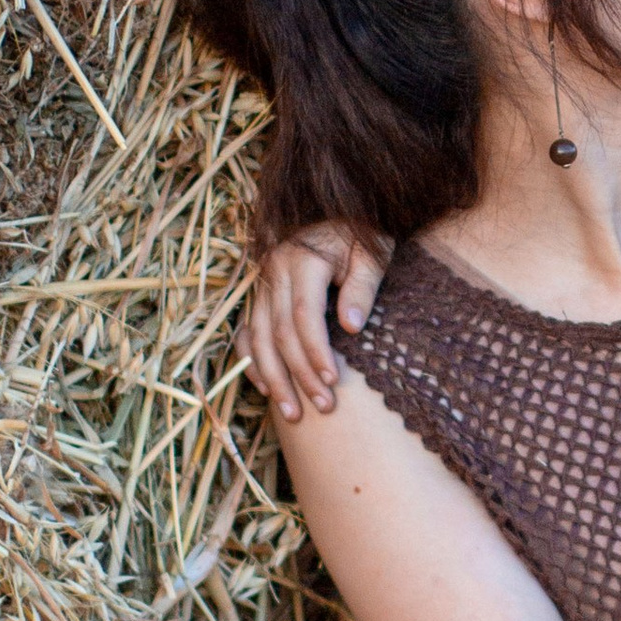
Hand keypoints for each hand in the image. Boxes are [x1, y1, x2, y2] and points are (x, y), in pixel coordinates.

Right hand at [243, 222, 388, 424]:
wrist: (336, 206)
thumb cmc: (361, 232)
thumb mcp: (371, 253)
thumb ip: (362, 286)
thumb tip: (353, 325)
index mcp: (303, 260)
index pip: (304, 316)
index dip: (316, 352)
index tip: (332, 382)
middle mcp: (275, 271)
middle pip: (280, 333)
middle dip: (299, 375)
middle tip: (322, 408)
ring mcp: (263, 283)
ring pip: (259, 338)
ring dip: (274, 378)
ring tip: (293, 414)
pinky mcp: (261, 293)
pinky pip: (248, 332)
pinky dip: (253, 361)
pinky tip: (265, 388)